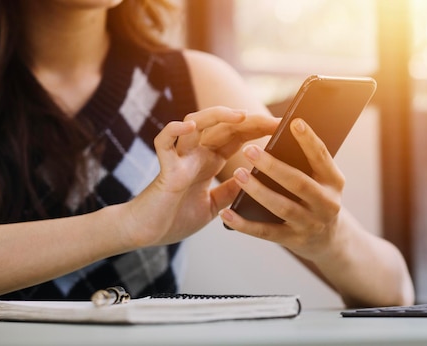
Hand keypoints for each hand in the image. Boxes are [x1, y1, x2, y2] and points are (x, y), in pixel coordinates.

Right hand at [121, 107, 278, 247]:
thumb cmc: (174, 219)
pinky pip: (164, 143)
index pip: (236, 137)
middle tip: (273, 120)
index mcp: (208, 162)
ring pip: (195, 124)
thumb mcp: (213, 205)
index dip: (257, 128)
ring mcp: (179, 159)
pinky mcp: (165, 169)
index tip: (281, 127)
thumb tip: (255, 178)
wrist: (146, 234)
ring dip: (217, 116)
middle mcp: (195, 155)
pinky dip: (174, 131)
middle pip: (222, 126)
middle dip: (248, 120)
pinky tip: (188, 126)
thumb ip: (230, 191)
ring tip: (239, 115)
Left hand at [219, 118, 346, 260]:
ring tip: (238, 174)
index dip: (309, 141)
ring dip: (258, 190)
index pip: (322, 157)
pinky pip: (265, 232)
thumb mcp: (322, 181)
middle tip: (249, 150)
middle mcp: (327, 204)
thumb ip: (307, 164)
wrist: (328, 240)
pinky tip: (226, 214)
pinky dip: (244, 224)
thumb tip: (278, 136)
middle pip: (299, 183)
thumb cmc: (317, 198)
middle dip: (273, 166)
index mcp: (334, 181)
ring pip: (282, 206)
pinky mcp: (294, 240)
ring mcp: (310, 224)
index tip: (294, 122)